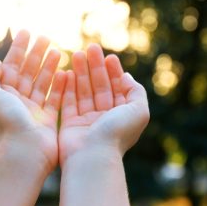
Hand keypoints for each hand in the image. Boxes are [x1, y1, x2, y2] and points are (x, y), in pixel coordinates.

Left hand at [0, 30, 65, 172]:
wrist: (24, 151)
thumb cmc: (7, 123)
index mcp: (3, 95)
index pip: (11, 66)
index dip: (18, 49)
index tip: (27, 32)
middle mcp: (18, 101)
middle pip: (28, 72)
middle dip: (36, 54)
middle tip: (46, 37)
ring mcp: (34, 110)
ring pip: (42, 83)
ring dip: (49, 66)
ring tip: (57, 51)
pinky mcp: (48, 119)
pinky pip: (55, 98)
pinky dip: (59, 85)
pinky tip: (65, 72)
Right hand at [59, 44, 148, 165]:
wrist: (92, 157)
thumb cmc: (116, 134)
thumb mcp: (139, 110)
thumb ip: (136, 92)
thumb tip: (127, 77)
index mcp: (121, 115)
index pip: (117, 88)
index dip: (114, 71)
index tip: (109, 56)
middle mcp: (104, 117)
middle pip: (99, 86)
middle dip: (95, 67)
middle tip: (90, 48)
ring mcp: (87, 121)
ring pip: (83, 91)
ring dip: (81, 72)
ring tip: (76, 54)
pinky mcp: (70, 124)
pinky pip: (69, 102)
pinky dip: (68, 87)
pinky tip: (67, 72)